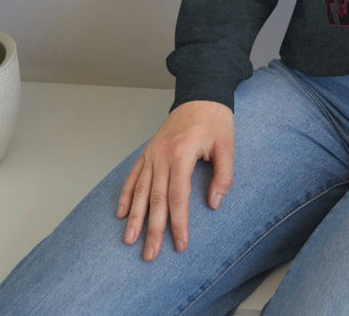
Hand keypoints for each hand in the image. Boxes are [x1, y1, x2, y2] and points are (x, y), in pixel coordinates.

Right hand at [117, 99, 233, 260]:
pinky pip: (133, 175)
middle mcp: (162, 155)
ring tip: (129, 240)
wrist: (201, 93)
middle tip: (150, 255)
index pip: (178, 196)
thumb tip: (213, 204)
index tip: (180, 244)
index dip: (178, 223)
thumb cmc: (216, 119)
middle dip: (152, 229)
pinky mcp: (148, 150)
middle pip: (155, 198)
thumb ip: (223, 175)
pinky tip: (121, 212)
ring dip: (134, 217)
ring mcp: (152, 153)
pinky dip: (125, 194)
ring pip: (140, 190)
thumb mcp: (227, 145)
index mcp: (182, 154)